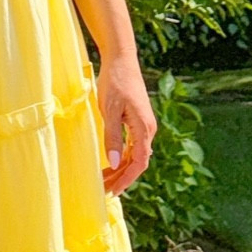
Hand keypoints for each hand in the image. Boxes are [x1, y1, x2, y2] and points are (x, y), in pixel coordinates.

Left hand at [97, 51, 155, 195]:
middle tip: (103, 190)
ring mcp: (144, 125)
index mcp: (144, 128)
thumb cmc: (115, 82)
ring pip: (134, 154)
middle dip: (121, 177)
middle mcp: (148, 129)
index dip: (126, 179)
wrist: (121, 60)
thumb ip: (112, 137)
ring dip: (120, 168)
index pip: (139, 162)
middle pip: (137, 161)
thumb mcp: (109, 111)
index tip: (113, 191)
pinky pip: (133, 145)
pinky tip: (111, 163)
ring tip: (104, 180)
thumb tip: (114, 162)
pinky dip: (122, 157)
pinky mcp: (138, 121)